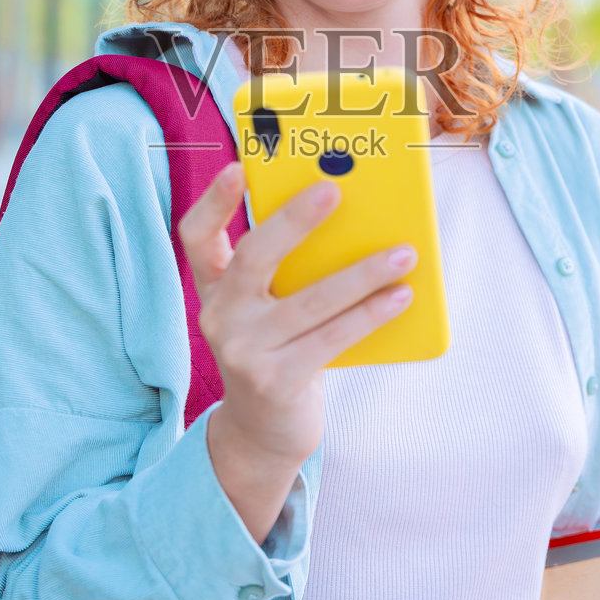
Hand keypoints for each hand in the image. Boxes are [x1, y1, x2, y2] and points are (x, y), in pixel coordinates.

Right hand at [177, 162, 415, 540]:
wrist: (263, 433)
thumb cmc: (280, 350)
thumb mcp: (270, 308)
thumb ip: (290, 271)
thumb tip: (354, 222)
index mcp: (215, 288)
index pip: (196, 237)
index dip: (213, 200)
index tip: (237, 166)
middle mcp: (219, 316)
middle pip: (254, 256)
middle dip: (295, 220)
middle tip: (335, 190)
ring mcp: (243, 351)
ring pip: (308, 300)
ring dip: (361, 273)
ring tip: (403, 253)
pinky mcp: (274, 381)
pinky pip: (331, 339)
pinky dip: (370, 315)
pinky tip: (401, 297)